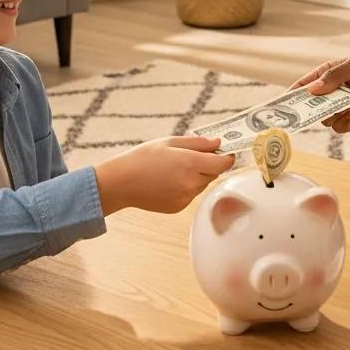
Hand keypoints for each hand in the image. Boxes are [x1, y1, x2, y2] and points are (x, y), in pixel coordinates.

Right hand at [96, 136, 234, 215]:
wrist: (122, 182)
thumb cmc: (143, 158)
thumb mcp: (170, 141)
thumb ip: (198, 143)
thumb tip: (218, 143)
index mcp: (191, 163)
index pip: (223, 163)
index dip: (227, 156)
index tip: (226, 151)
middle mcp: (191, 183)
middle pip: (213, 173)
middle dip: (208, 164)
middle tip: (191, 155)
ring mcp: (186, 197)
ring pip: (202, 184)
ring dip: (197, 175)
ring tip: (175, 168)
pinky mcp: (179, 207)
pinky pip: (191, 194)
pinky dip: (186, 187)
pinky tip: (169, 180)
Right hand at [288, 52, 349, 132]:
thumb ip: (336, 76)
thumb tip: (313, 89)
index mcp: (331, 74)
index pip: (306, 84)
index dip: (292, 93)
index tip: (279, 102)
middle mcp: (334, 92)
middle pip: (311, 104)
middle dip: (302, 109)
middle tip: (294, 115)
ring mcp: (344, 108)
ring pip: (323, 116)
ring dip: (325, 113)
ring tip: (334, 105)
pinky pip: (339, 127)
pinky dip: (340, 122)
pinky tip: (349, 112)